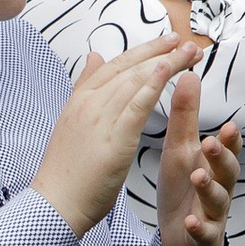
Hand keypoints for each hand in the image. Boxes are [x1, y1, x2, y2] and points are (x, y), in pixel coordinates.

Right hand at [31, 32, 205, 234]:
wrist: (55, 204)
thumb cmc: (67, 171)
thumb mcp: (72, 121)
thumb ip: (84, 88)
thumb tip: (94, 56)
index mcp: (79, 101)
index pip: (114, 66)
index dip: (142, 51)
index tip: (167, 41)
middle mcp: (88, 104)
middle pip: (128, 69)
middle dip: (159, 52)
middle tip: (185, 41)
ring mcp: (99, 119)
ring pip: (135, 81)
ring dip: (164, 63)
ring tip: (189, 53)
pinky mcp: (114, 138)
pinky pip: (136, 105)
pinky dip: (152, 85)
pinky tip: (168, 71)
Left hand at [154, 72, 239, 245]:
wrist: (183, 238)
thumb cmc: (183, 188)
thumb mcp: (180, 151)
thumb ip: (187, 116)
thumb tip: (189, 74)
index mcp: (214, 164)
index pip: (228, 148)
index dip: (231, 139)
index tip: (229, 125)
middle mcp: (220, 186)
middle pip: (229, 171)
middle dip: (223, 158)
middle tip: (212, 143)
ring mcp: (213, 212)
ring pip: (219, 199)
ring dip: (210, 188)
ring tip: (198, 177)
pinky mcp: (203, 236)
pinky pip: (205, 232)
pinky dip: (199, 226)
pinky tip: (191, 221)